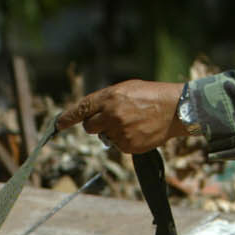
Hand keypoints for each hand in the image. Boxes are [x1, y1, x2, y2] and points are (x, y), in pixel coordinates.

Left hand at [57, 80, 188, 153]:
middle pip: (89, 127)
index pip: (81, 108)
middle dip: (96, 124)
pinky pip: (117, 146)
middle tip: (112, 118)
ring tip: (132, 122)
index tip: (58, 124)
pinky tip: (137, 131)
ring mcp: (119, 132)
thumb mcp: (126, 88)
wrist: (175, 109)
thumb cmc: (151, 95)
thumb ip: (106, 99)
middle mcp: (111, 115)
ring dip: (112, 132)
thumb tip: (90, 113)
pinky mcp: (128, 146)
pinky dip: (124, 141)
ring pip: (104, 137)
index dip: (67, 118)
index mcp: (109, 97)